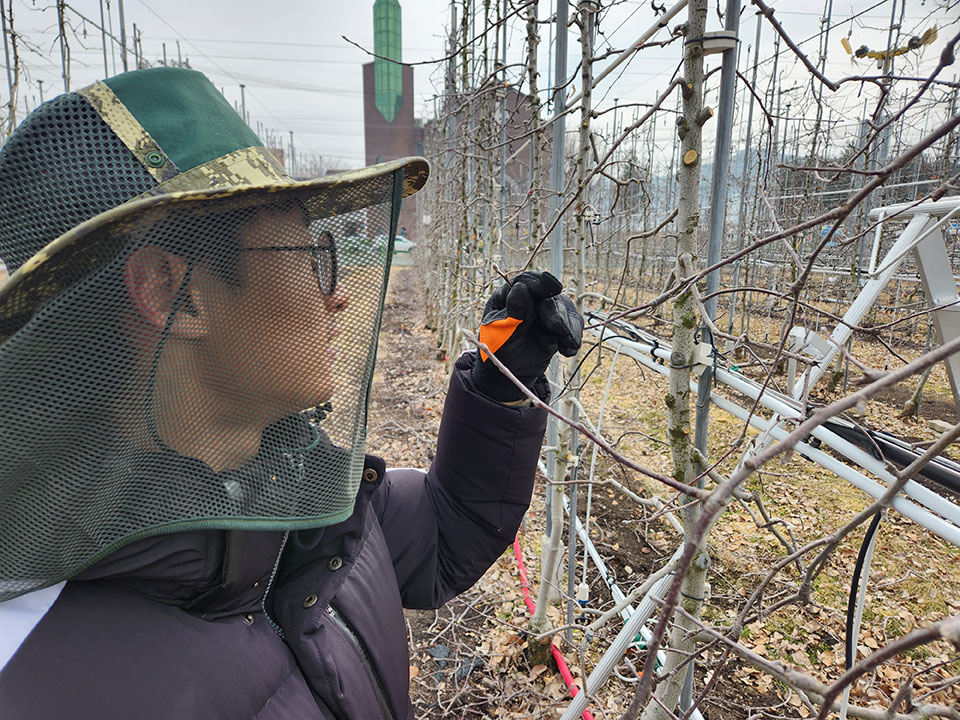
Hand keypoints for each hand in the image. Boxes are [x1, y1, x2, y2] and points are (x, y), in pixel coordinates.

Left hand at [472, 271, 582, 401]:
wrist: (511, 370)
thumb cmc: (499, 350)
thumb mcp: (499, 334)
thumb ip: (512, 313)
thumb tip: (521, 288)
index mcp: (508, 296)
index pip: (525, 281)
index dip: (539, 282)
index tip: (553, 288)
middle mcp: (529, 299)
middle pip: (549, 296)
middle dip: (557, 313)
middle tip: (559, 329)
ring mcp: (545, 310)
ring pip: (565, 308)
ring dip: (569, 325)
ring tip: (568, 343)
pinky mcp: (559, 324)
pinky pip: (573, 323)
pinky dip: (574, 336)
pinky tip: (568, 350)